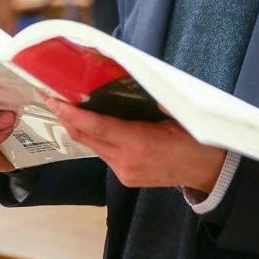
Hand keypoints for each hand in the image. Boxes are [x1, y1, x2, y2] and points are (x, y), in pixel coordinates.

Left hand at [46, 99, 224, 192]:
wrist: (208, 171)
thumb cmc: (195, 139)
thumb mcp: (176, 115)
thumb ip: (151, 101)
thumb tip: (128, 81)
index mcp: (139, 143)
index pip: (97, 127)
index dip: (72, 114)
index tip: (54, 101)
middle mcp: (126, 161)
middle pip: (87, 138)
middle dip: (67, 118)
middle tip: (51, 97)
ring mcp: (125, 172)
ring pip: (93, 147)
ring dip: (80, 128)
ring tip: (67, 108)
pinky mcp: (126, 178)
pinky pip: (104, 155)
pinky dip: (95, 139)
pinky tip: (92, 125)